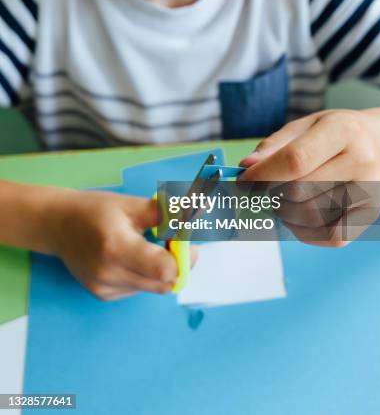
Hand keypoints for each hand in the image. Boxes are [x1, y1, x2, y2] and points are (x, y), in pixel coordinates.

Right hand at [45, 190, 196, 300]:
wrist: (58, 224)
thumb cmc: (98, 210)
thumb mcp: (133, 205)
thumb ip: (168, 214)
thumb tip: (200, 214)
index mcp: (116, 247)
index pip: (165, 269)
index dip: (182, 256)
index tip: (183, 238)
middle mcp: (108, 274)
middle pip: (165, 283)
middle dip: (178, 263)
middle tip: (173, 240)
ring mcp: (104, 288)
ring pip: (155, 288)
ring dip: (162, 269)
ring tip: (147, 245)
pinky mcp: (103, 295)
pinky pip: (140, 290)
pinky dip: (145, 275)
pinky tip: (131, 257)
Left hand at [239, 109, 379, 245]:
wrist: (378, 146)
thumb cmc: (333, 135)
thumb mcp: (304, 126)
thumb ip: (274, 147)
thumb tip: (247, 168)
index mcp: (343, 130)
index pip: (295, 160)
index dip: (262, 175)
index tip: (243, 181)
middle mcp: (362, 161)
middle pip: (300, 191)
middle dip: (271, 194)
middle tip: (263, 191)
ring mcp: (370, 191)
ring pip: (311, 216)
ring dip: (285, 213)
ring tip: (281, 201)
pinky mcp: (370, 215)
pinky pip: (331, 237)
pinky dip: (305, 233)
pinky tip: (297, 217)